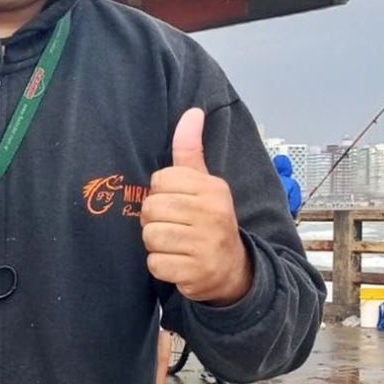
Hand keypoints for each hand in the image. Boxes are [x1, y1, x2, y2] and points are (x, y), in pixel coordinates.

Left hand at [141, 108, 251, 305]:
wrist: (233, 269)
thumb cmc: (209, 219)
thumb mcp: (204, 183)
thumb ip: (190, 149)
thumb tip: (193, 111)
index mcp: (211, 188)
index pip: (160, 181)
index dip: (161, 194)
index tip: (177, 204)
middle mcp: (211, 214)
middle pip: (151, 209)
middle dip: (155, 220)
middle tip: (175, 227)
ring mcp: (205, 244)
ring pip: (150, 236)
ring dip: (157, 244)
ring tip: (176, 245)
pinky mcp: (195, 272)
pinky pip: (155, 263)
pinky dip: (161, 266)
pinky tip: (179, 263)